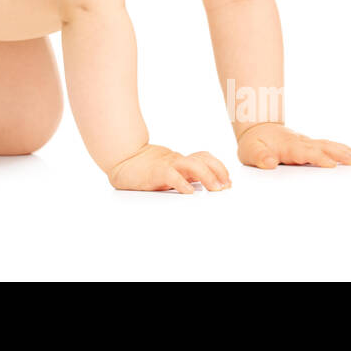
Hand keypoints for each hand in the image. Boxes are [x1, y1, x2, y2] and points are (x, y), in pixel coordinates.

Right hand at [107, 143, 230, 192]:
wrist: (122, 159)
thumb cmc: (143, 168)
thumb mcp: (167, 170)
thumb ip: (182, 175)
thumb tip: (203, 186)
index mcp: (179, 161)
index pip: (203, 158)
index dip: (218, 167)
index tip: (228, 181)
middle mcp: (176, 161)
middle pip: (202, 159)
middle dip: (218, 171)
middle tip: (226, 185)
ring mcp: (166, 165)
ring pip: (192, 165)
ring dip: (207, 176)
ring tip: (215, 189)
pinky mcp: (155, 172)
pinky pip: (172, 176)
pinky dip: (182, 184)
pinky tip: (189, 192)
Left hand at [236, 122, 350, 168]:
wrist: (257, 129)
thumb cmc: (255, 144)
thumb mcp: (250, 151)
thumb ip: (259, 156)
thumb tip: (269, 162)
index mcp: (288, 146)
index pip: (305, 152)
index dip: (318, 158)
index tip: (331, 164)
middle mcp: (301, 142)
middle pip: (324, 147)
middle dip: (341, 154)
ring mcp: (308, 143)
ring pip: (330, 146)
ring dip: (347, 152)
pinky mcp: (312, 146)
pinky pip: (330, 147)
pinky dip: (345, 151)